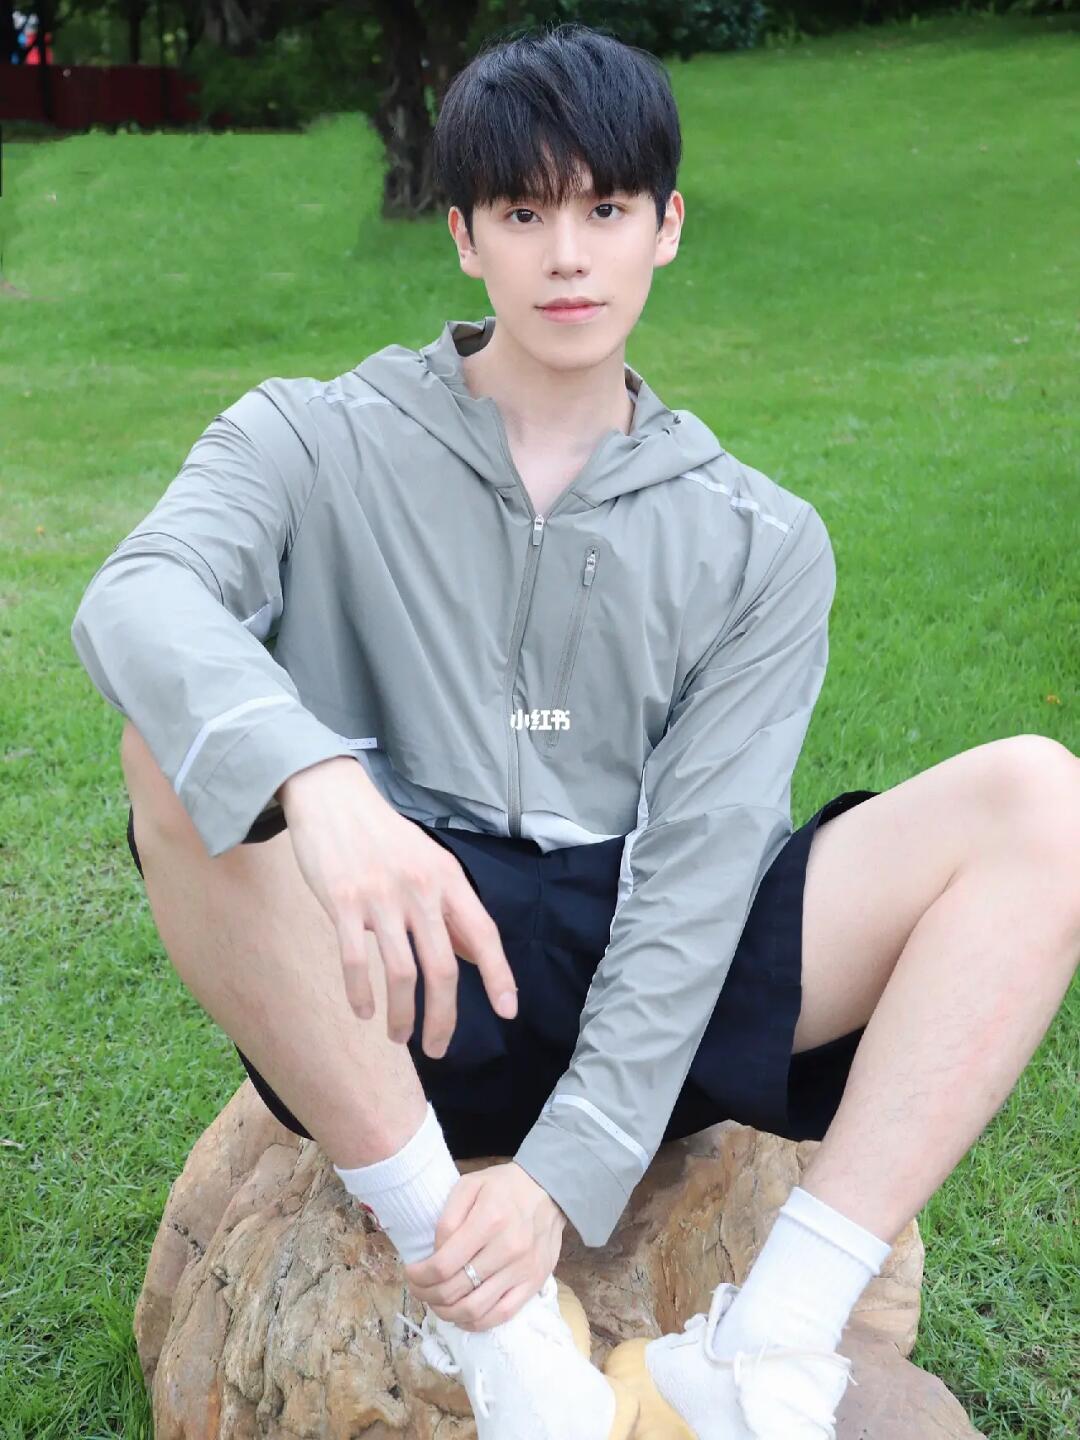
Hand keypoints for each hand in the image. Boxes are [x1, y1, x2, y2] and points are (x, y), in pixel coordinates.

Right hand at [277, 757, 517, 1055]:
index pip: (482, 934)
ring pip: (400, 974)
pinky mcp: (342, 902)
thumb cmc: (384, 837)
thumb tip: (475, 957)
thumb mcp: (429, 863)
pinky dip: (361, 994)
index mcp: (447, 879)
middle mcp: (420, 889)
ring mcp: (380, 897)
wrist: (332, 797)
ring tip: (398, 1037)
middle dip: (443, 1017)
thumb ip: (450, 909)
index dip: (499, 975)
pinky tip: (362, 1011)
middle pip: (442, 968)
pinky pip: (355, 961)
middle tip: (436, 1048)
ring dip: (402, 1015)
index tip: (508, 1011)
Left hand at [402, 1162, 566, 1331]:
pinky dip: (475, 1322)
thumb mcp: (470, 1185)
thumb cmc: (504, 1187)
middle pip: (455, 1290)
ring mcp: (523, 1270)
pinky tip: (461, 1314)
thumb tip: (435, 1253)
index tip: (410, 1272)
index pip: (443, 1265)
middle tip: (418, 1288)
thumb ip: (448, 1217)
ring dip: (446, 1312)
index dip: (419, 1276)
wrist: (549, 1190)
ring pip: (474, 1310)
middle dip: (427, 1294)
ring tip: (436, 1302)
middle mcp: (508, 1249)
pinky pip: (500, 1316)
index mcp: (489, 1220)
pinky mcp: (534, 1284)